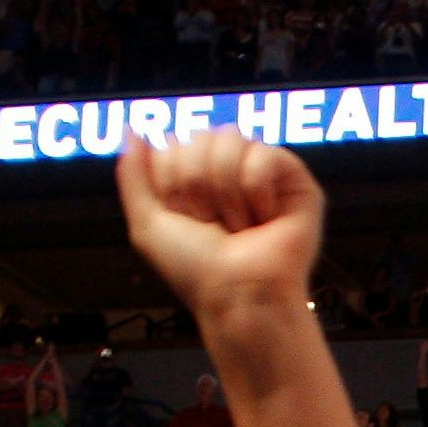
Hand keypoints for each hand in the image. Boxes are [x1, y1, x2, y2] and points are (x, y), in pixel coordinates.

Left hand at [116, 129, 324, 320]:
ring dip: (226, 191)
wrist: (237, 293)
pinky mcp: (295, 181)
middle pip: (200, 137)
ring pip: (231, 139)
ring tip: (239, 224)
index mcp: (196, 179)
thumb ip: (132, 174)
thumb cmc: (197, 270)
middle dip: (196, 184)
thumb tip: (132, 132)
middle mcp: (229, 172)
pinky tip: (264, 216)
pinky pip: (265, 154)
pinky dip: (256, 190)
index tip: (183, 218)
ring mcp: (262, 174)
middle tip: (212, 223)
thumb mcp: (147, 223)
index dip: (171, 181)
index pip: (174, 145)